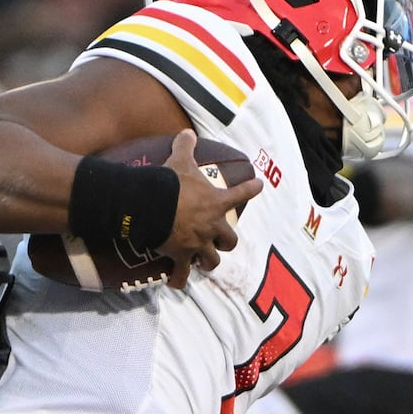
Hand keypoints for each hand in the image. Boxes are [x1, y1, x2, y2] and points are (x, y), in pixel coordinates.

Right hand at [157, 130, 259, 289]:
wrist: (153, 204)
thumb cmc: (171, 183)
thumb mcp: (181, 161)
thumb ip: (186, 147)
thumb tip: (186, 132)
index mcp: (216, 202)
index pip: (240, 194)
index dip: (251, 190)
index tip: (259, 187)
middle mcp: (212, 226)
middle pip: (229, 241)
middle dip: (225, 243)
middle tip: (218, 241)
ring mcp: (198, 244)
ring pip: (211, 261)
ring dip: (208, 261)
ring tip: (201, 262)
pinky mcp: (182, 256)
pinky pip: (182, 273)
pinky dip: (179, 279)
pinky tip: (176, 282)